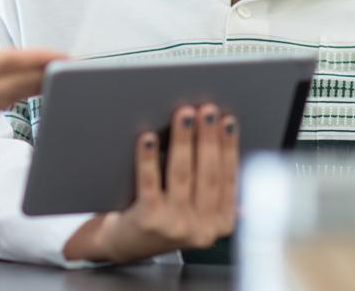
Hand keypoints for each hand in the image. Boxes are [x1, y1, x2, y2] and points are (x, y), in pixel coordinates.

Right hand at [0, 0, 62, 149]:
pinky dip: (13, 100)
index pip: (6, 63)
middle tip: (76, 69)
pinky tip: (21, 97)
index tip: (62, 57)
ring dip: (35, 89)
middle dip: (47, 75)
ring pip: (8, 97)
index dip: (37, 59)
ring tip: (59, 81)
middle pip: (16, 83)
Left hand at [63, 104, 238, 262]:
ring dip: (184, 139)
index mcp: (220, 224)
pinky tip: (148, 138)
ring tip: (183, 114)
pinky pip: (149, 182)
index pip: (228, 179)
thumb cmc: (162, 216)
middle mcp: (202, 229)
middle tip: (207, 110)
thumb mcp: (196, 209)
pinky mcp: (148, 221)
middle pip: (207, 174)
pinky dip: (148, 158)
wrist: (125, 244)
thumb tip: (229, 144)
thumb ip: (214, 186)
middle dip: (208, 137)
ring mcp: (175, 226)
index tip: (227, 121)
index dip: (229, 147)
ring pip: (181, 173)